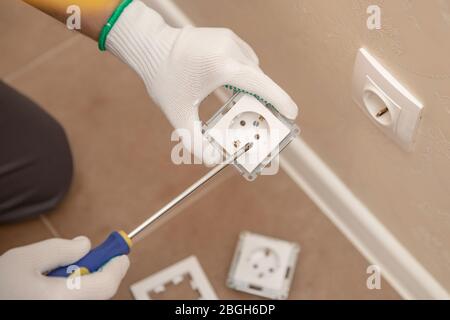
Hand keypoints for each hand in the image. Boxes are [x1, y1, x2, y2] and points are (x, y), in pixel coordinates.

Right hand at [0, 236, 128, 299]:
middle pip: (100, 293)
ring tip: (62, 272)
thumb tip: (84, 245)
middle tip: (92, 257)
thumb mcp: (24, 259)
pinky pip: (77, 301)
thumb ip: (59, 249)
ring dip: (86, 282)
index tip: (121, 254)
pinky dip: (76, 291)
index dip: (117, 267)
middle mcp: (67, 310)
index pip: (106, 285)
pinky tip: (55, 285)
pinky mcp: (56, 311)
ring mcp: (63, 312)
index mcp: (62, 298)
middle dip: (101, 273)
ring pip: (88, 297)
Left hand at [106, 0, 297, 163]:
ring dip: (252, 85)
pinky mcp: (225, 35)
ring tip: (245, 104)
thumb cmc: (162, 78)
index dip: (280, 100)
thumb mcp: (177, 113)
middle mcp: (229, 49)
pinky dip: (245, 73)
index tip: (292, 113)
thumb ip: (195, 141)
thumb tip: (213, 160)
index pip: (261, 84)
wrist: (148, 44)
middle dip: (264, 99)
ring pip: (252, 68)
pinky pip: (244, 57)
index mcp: (221, 67)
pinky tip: (233, 85)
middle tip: (264, 118)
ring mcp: (228, 39)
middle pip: (258, 79)